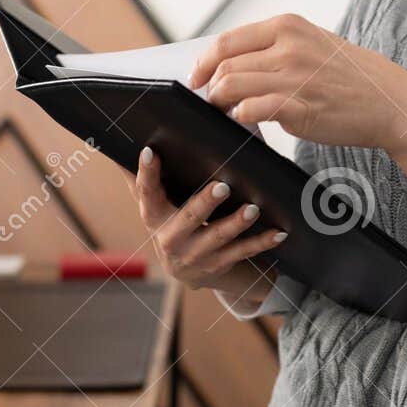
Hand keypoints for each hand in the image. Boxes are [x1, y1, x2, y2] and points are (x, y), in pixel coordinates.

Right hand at [124, 146, 287, 294]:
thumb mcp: (155, 202)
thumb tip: (128, 138)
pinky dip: (262, 242)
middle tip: (222, 186)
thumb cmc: (171, 220)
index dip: (146, 173)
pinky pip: (242, 253)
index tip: (150, 152)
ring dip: (236, 224)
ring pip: (218, 238)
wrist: (186, 268)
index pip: (146, 192)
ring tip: (252, 209)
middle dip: (204, 203)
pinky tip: (279, 232)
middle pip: (188, 218)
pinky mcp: (218, 264)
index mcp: (153, 216)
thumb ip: (143, 177)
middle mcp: (171, 238)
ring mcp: (195, 254)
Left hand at [186, 13, 406, 149]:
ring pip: (230, 87)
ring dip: (221, 103)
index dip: (204, 62)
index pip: (227, 41)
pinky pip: (251, 110)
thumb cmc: (349, 76)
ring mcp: (294, 77)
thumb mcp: (312, 43)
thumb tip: (229, 62)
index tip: (197, 77)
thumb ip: (274, 46)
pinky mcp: (299, 107)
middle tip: (211, 101)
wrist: (388, 101)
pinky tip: (246, 122)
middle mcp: (288, 47)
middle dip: (210, 87)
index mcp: (288, 26)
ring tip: (227, 112)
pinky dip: (240, 118)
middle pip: (224, 66)